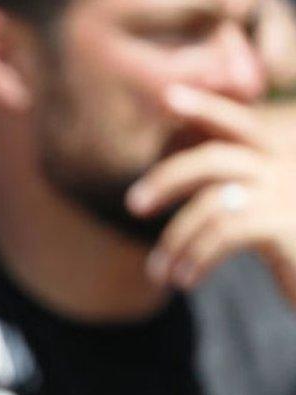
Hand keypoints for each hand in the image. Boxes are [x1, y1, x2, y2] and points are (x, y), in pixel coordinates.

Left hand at [126, 84, 295, 304]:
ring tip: (157, 272)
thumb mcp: (265, 208)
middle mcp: (288, 165)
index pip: (240, 121)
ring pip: (210, 204)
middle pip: (213, 158)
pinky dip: (196, 258)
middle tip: (133, 205)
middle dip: (166, 179)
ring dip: (175, 240)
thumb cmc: (291, 247)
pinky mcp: (288, 226)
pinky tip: (184, 280)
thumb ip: (229, 186)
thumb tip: (162, 184)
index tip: (169, 95)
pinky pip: (223, 235)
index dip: (206, 107)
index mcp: (281, 152)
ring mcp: (288, 193)